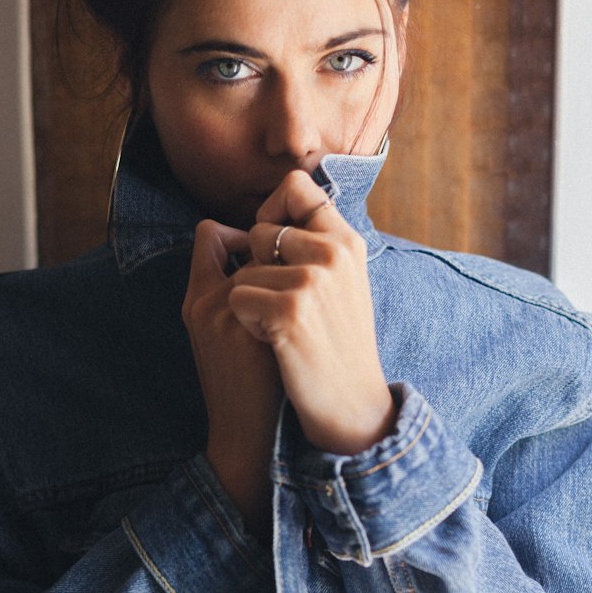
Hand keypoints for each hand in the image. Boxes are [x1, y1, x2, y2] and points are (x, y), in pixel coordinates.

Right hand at [182, 219, 282, 538]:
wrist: (251, 439)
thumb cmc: (246, 387)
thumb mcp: (225, 336)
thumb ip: (236, 294)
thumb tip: (266, 250)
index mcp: (195, 301)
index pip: (209, 233)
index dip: (241, 235)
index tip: (265, 259)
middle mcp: (208, 303)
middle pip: (244, 238)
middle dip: (271, 252)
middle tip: (288, 283)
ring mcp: (234, 317)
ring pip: (270, 260)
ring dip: (289, 273)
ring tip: (298, 309)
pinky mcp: (260, 332)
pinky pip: (289, 287)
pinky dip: (303, 295)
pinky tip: (309, 323)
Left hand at [227, 170, 396, 454]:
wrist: (352, 406)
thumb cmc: (339, 348)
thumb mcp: (344, 286)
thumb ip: (319, 247)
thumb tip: (276, 216)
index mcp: (348, 242)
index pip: (296, 186)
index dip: (273, 210)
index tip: (271, 245)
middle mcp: (333, 253)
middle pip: (261, 230)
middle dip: (256, 266)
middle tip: (280, 305)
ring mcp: (312, 281)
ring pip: (245, 269)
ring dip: (251, 302)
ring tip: (281, 330)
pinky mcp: (289, 311)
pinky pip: (239, 296)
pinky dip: (246, 322)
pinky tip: (271, 342)